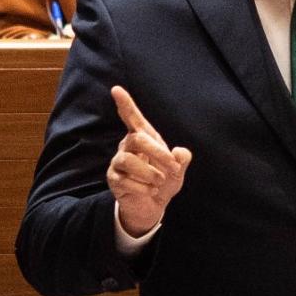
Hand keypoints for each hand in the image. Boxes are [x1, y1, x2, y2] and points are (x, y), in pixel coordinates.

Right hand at [106, 86, 191, 237]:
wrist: (152, 206)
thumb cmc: (163, 181)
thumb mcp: (177, 171)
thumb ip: (181, 160)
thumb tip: (180, 152)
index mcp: (143, 139)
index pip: (132, 118)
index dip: (126, 104)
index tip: (117, 89)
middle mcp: (127, 147)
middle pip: (137, 139)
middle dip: (158, 153)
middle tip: (174, 169)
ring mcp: (118, 163)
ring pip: (128, 161)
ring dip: (150, 173)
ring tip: (159, 183)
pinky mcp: (114, 179)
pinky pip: (126, 181)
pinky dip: (144, 188)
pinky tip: (151, 192)